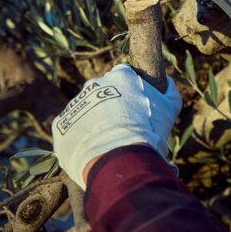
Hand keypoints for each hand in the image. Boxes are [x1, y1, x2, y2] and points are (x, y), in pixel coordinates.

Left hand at [52, 64, 181, 188]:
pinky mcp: (60, 124)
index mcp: (120, 75)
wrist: (119, 156)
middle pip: (103, 91)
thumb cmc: (148, 128)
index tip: (136, 104)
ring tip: (109, 141)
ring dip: (96, 121)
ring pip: (86, 110)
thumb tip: (168, 81)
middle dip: (111, 104)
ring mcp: (75, 103)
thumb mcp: (170, 107)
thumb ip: (170, 90)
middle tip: (124, 125)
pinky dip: (82, 137)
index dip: (131, 89)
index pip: (124, 75)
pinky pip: (72, 129)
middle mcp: (94, 83)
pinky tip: (95, 149)